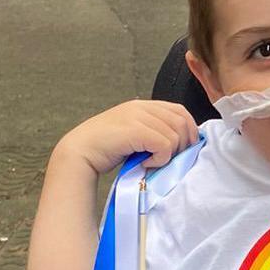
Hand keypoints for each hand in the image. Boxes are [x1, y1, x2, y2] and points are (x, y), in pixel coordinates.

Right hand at [56, 100, 198, 174]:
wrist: (79, 152)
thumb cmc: (107, 148)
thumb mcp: (135, 135)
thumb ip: (153, 132)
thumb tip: (182, 145)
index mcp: (143, 105)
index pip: (180, 111)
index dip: (189, 130)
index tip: (183, 150)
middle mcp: (142, 107)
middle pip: (182, 122)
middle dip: (183, 145)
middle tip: (168, 160)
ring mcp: (137, 116)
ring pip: (175, 135)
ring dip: (169, 154)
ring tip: (152, 162)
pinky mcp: (135, 130)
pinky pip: (165, 145)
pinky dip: (160, 159)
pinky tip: (145, 163)